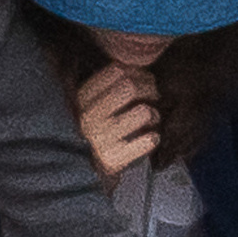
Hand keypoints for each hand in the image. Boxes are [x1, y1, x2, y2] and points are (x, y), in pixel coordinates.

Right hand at [73, 60, 161, 184]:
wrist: (91, 169)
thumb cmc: (100, 129)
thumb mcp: (95, 103)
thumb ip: (110, 85)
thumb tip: (139, 67)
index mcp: (82, 98)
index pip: (116, 71)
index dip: (138, 72)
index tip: (144, 80)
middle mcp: (88, 116)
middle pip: (130, 87)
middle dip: (150, 88)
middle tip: (154, 96)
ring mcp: (100, 138)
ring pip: (143, 111)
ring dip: (154, 113)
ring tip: (152, 118)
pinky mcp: (114, 158)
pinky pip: (148, 140)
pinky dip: (154, 137)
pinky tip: (150, 138)